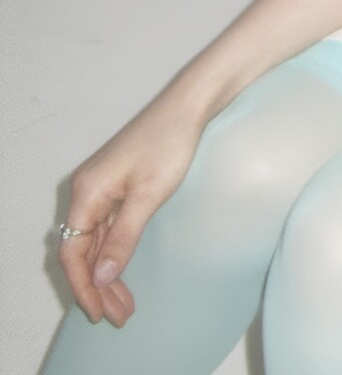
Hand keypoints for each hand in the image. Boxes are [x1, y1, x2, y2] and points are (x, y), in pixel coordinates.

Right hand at [57, 94, 205, 324]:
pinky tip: (124, 272)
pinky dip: (115, 252)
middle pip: (81, 249)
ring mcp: (103, 186)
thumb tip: (99, 278)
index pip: (73, 251)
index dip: (83, 286)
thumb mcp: (148, 196)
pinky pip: (108, 228)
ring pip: (96, 241)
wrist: (189, 105)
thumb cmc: (169, 143)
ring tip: (125, 303)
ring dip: (107, 273)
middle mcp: (88, 189)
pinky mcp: (119, 184)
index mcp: (87, 191)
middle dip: (96, 286)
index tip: (100, 312)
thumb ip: (122, 238)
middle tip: (118, 316)